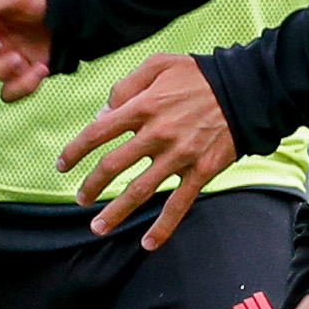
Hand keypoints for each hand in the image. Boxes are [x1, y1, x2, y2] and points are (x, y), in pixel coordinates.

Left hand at [59, 52, 237, 248]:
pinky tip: (148, 243)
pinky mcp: (200, 171)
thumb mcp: (159, 65)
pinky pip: (178, 204)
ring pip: (140, 191)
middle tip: (81, 198)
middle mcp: (156, 134)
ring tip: (98, 226)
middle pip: (113, 166)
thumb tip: (104, 113)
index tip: (62, 165)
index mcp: (143, 107)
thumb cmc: (199, 75)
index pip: (97, 132)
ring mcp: (178, 156)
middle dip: (91, 186)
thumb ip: (126, 86)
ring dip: (116, 212)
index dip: (75, 151)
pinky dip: (163, 226)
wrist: (246, 90)